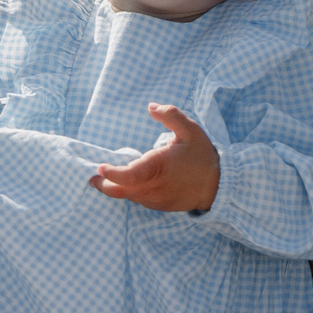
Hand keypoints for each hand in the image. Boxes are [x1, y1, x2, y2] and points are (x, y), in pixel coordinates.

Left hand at [90, 104, 220, 211]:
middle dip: (104, 185)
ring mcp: (156, 199)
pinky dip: (130, 192)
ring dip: (117, 188)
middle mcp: (154, 186)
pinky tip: (128, 184)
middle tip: (93, 178)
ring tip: (107, 179)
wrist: (218, 186)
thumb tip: (151, 107)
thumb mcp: (190, 130)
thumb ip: (170, 115)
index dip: (111, 174)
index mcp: (159, 167)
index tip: (100, 168)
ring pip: (129, 196)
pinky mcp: (159, 206)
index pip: (128, 176)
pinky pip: (139, 200)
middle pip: (121, 191)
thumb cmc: (202, 157)